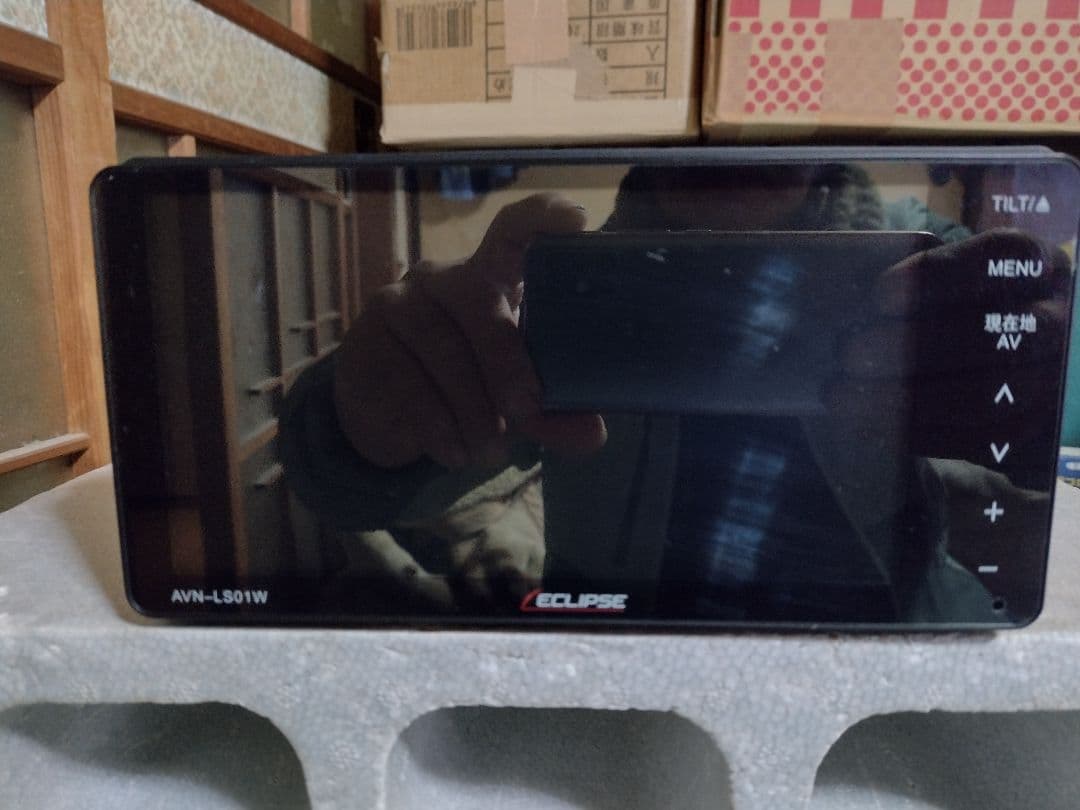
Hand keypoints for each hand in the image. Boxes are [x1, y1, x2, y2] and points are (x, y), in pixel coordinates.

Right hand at [333, 193, 607, 469]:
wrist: (383, 414)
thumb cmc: (466, 389)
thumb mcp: (514, 402)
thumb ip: (553, 415)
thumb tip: (593, 436)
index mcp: (488, 277)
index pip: (513, 231)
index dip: (542, 219)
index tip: (577, 221)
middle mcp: (440, 278)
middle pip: (477, 299)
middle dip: (506, 362)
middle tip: (526, 411)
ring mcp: (395, 305)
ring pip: (442, 350)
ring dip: (474, 410)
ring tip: (490, 451)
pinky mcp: (364, 345)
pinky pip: (407, 385)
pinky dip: (439, 428)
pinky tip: (454, 453)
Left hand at [833, 229, 1068, 468]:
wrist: (1003, 373)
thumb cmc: (957, 314)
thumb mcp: (949, 285)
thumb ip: (915, 287)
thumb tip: (844, 296)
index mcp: (1038, 267)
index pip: (1000, 258)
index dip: (937, 277)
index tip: (879, 297)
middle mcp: (1059, 320)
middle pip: (991, 333)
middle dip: (911, 346)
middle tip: (849, 353)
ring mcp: (1054, 382)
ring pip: (986, 396)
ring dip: (904, 398)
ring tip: (842, 394)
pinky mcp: (1036, 436)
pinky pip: (979, 441)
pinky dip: (917, 433)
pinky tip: (869, 423)